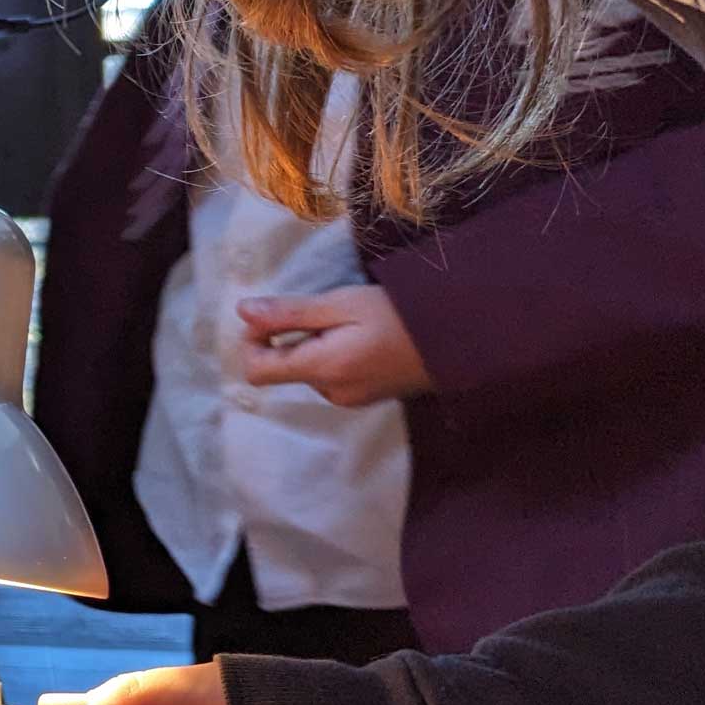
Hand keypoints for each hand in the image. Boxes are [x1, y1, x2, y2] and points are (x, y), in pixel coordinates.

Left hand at [238, 287, 432, 405]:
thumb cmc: (401, 315)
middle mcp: (331, 392)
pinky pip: (331, 376)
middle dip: (291, 338)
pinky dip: (334, 355)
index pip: (256, 370)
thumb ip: (290, 313)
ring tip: (352, 324)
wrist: (461, 340)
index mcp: (322, 369)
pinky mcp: (366, 397)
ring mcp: (350, 399)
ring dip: (315, 345)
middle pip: (283, 368)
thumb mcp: (342, 304)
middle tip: (326, 313)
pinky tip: (363, 339)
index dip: (253, 342)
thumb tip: (242, 312)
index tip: (275, 317)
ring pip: (308, 370)